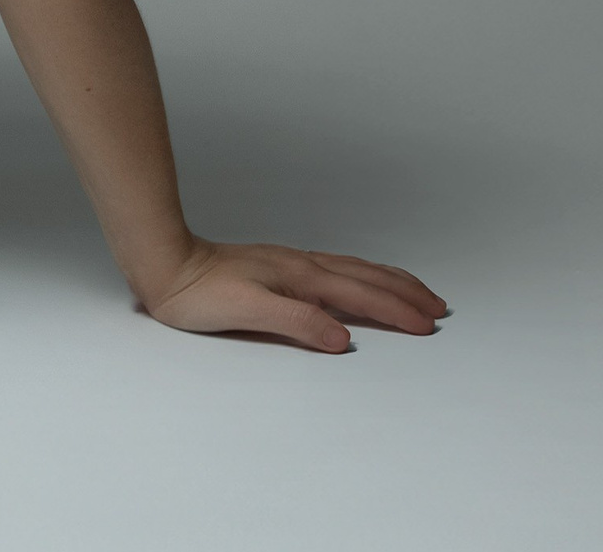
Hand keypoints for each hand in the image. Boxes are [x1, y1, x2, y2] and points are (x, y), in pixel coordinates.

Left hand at [138, 238, 447, 352]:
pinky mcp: (277, 268)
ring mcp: (290, 264)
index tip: (429, 325)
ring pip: (352, 269)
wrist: (163, 264)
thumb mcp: (248, 311)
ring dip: (387, 280)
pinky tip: (357, 280)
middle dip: (404, 292)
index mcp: (300, 277)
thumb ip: (297, 322)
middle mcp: (300, 266)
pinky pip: (335, 269)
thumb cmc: (198, 293)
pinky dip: (361, 275)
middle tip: (438, 307)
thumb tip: (342, 337)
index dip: (396, 311)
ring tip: (413, 290)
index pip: (360, 296)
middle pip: (365, 277)